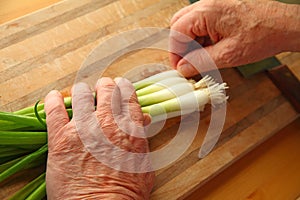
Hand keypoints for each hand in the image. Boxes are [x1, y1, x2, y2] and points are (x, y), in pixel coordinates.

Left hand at [44, 77, 153, 199]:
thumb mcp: (145, 165)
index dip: (123, 87)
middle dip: (104, 86)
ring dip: (82, 92)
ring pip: (81, 95)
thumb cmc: (126, 193)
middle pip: (105, 90)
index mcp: (130, 127)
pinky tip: (55, 97)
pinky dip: (54, 100)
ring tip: (81, 93)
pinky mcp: (59, 138)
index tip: (120, 86)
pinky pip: (54, 109)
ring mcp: (82, 128)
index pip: (127, 95)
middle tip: (102, 88)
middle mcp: (107, 122)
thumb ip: (142, 139)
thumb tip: (143, 120)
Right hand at [170, 0, 299, 76]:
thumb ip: (201, 61)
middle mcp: (208, 3)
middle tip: (187, 63)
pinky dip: (200, 36)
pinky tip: (209, 48)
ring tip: (200, 57)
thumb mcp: (228, 55)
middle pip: (179, 24)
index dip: (175, 52)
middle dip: (180, 45)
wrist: (285, 25)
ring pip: (189, 22)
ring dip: (190, 41)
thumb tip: (183, 68)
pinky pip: (201, 21)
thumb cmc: (263, 36)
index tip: (180, 67)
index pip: (177, 32)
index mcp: (207, 12)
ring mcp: (214, 4)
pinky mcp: (221, 8)